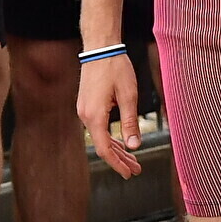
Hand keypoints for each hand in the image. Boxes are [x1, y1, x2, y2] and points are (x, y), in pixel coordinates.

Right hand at [78, 53, 145, 176]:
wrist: (100, 47)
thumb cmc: (115, 68)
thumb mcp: (129, 96)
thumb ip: (130, 123)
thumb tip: (134, 146)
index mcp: (95, 116)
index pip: (105, 149)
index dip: (117, 164)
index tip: (129, 173)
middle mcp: (85, 116)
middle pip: (102, 146)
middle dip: (120, 159)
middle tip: (136, 169)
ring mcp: (84, 110)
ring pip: (100, 137)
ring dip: (116, 149)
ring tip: (132, 159)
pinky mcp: (86, 105)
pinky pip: (98, 128)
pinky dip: (110, 137)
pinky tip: (121, 142)